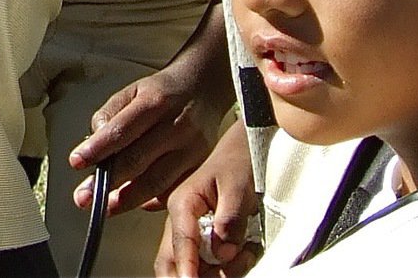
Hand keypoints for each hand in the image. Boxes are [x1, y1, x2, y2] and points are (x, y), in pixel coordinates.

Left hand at [69, 68, 228, 217]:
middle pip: (138, 160)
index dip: (98, 148)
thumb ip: (110, 113)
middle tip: (83, 196)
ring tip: (105, 206)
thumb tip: (94, 141)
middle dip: (107, 182)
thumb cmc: (163, 91)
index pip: (122, 129)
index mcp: (155, 102)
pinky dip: (150, 201)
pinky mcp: (200, 166)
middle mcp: (176, 125)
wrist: (203, 87)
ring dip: (127, 199)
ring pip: (156, 181)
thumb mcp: (133, 90)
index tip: (77, 162)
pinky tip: (132, 202)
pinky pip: (172, 190)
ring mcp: (191, 148)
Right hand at [155, 120, 260, 277]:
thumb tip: (223, 254)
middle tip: (221, 277)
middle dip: (189, 277)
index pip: (180, 243)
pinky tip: (243, 256)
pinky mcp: (202, 238)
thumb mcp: (237, 188)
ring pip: (188, 267)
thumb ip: (229, 221)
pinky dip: (221, 270)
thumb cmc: (238, 162)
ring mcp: (190, 231)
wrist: (245, 151)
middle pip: (171, 261)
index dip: (187, 268)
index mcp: (182, 204)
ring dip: (212, 274)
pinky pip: (204, 264)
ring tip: (245, 255)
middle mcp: (180, 220)